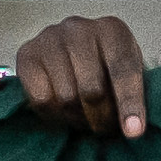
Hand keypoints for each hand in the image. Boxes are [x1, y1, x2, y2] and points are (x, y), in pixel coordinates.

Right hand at [13, 14, 152, 138]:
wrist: (68, 53)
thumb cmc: (104, 67)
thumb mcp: (126, 74)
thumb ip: (132, 96)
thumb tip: (132, 130)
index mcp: (111, 29)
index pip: (123, 69)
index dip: (129, 104)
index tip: (133, 133)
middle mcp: (78, 28)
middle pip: (92, 90)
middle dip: (101, 118)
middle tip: (104, 127)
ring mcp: (50, 38)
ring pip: (66, 98)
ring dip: (77, 119)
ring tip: (85, 118)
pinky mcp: (27, 54)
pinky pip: (41, 99)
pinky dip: (54, 115)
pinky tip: (62, 112)